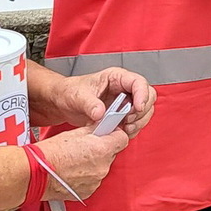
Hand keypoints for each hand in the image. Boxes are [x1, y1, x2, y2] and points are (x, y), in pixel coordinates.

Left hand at [30, 64, 155, 136]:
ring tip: (124, 129)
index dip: (142, 95)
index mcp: (117, 78)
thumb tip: (101, 113)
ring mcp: (125, 102)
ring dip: (139, 122)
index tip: (137, 108)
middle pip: (148, 97)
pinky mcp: (122, 115)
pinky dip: (132, 129)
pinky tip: (120, 132)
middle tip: (128, 122)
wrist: (62, 102)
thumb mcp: (77, 96)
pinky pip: (136, 122)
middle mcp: (124, 88)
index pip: (139, 83)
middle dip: (142, 112)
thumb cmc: (69, 92)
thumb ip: (89, 104)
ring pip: (145, 111)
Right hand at [33, 124, 129, 201]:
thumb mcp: (75, 133)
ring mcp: (96, 181)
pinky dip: (86, 176)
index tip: (108, 134)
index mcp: (102, 150)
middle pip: (111, 154)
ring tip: (74, 161)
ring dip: (93, 164)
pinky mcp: (88, 192)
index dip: (115, 135)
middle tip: (85, 147)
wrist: (35, 174)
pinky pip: (93, 181)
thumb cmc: (51, 152)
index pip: (123, 139)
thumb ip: (94, 130)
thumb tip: (103, 127)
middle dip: (102, 150)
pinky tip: (72, 172)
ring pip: (101, 168)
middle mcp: (102, 167)